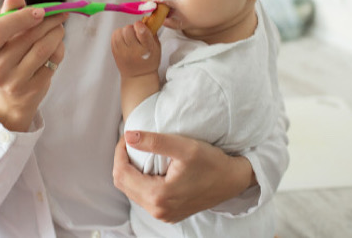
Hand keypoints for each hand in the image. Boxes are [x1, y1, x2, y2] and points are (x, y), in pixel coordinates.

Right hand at [0, 0, 66, 130]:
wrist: (10, 96)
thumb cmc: (7, 55)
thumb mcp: (3, 34)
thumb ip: (9, 12)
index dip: (20, 18)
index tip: (40, 10)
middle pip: (27, 38)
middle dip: (48, 21)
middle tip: (60, 12)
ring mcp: (14, 82)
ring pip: (43, 49)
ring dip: (57, 32)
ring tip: (59, 26)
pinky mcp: (33, 89)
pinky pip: (53, 61)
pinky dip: (59, 48)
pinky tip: (56, 44)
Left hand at [111, 21, 159, 77]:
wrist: (138, 76)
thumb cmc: (149, 60)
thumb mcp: (156, 47)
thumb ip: (152, 32)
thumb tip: (146, 18)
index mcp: (146, 49)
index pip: (141, 31)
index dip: (140, 25)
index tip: (141, 27)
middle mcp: (133, 51)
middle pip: (128, 29)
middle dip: (132, 28)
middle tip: (136, 34)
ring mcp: (122, 52)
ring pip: (119, 31)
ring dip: (124, 31)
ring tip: (129, 37)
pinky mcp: (114, 52)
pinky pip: (114, 36)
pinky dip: (118, 34)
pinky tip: (124, 40)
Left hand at [112, 131, 254, 222]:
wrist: (232, 180)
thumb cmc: (211, 163)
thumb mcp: (184, 147)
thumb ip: (154, 141)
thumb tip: (128, 135)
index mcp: (158, 196)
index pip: (122, 174)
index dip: (119, 152)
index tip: (127, 136)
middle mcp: (158, 211)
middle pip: (123, 185)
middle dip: (122, 162)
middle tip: (130, 143)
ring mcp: (164, 215)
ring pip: (132, 192)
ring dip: (130, 172)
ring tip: (138, 152)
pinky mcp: (169, 214)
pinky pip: (144, 198)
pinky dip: (140, 181)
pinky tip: (148, 168)